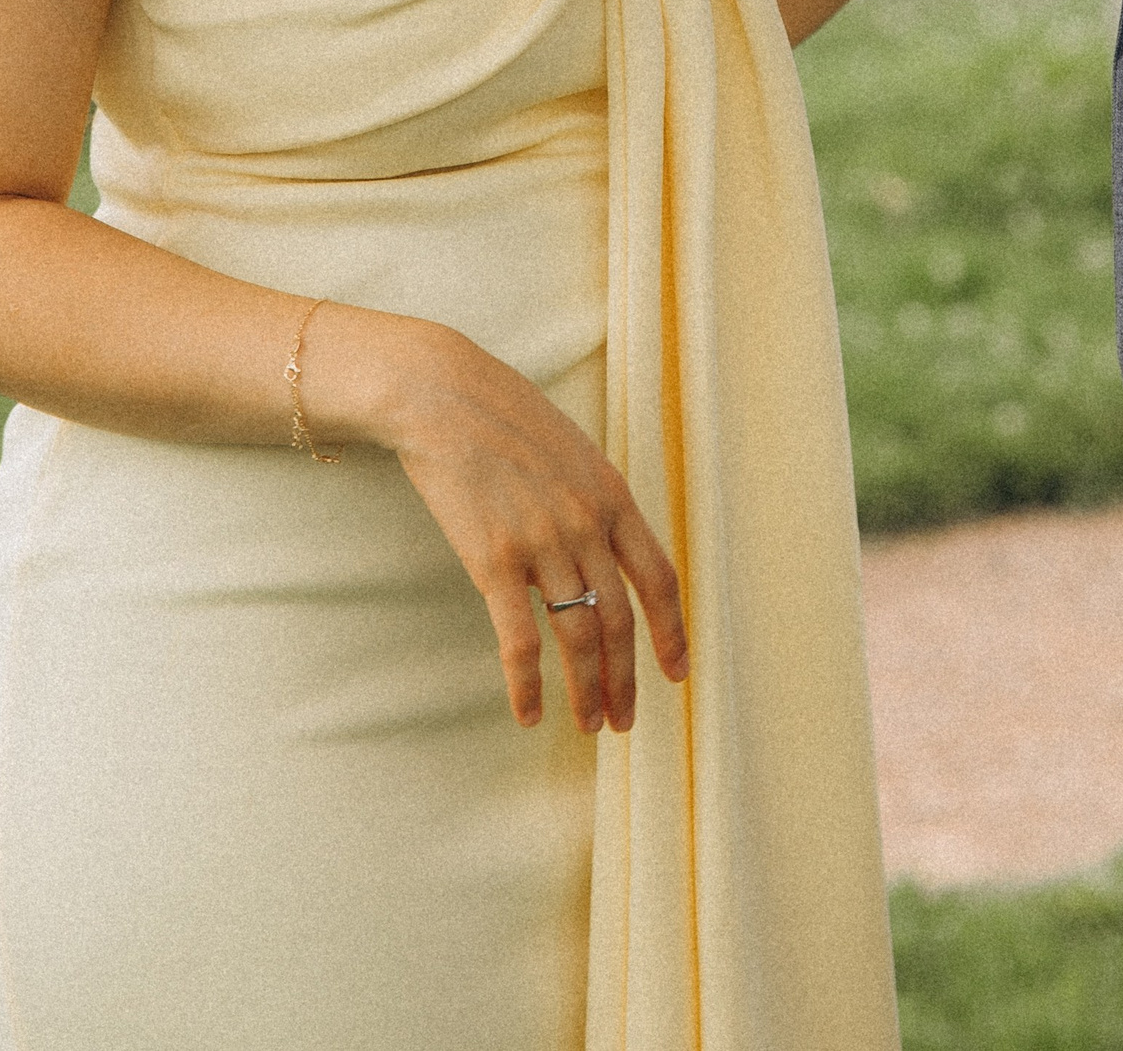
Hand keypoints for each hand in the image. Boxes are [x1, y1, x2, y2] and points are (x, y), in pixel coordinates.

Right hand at [375, 318, 687, 735]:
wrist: (443, 396)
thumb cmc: (504, 418)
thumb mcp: (572, 451)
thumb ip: (594, 501)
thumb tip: (608, 551)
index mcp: (612, 495)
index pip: (659, 578)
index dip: (672, 632)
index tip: (678, 673)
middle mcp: (586, 523)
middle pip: (621, 620)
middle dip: (627, 679)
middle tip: (625, 721)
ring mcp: (542, 542)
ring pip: (578, 637)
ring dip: (586, 691)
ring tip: (589, 726)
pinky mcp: (493, 560)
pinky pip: (518, 641)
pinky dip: (526, 686)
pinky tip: (529, 715)